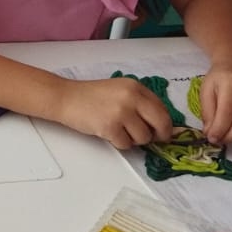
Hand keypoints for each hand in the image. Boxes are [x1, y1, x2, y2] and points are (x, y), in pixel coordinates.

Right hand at [55, 77, 175, 148]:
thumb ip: (139, 102)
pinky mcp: (110, 127)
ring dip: (134, 140)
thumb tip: (159, 124)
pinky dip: (119, 143)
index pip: (163, 109)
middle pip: (161, 123)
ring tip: (119, 130)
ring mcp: (121, 112)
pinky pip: (126, 145)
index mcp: (136, 87)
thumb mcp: (119, 90)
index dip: (165, 124)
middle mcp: (131, 97)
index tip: (162, 131)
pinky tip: (109, 133)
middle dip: (159, 135)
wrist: (66, 98)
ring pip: (143, 137)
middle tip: (152, 139)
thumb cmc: (91, 96)